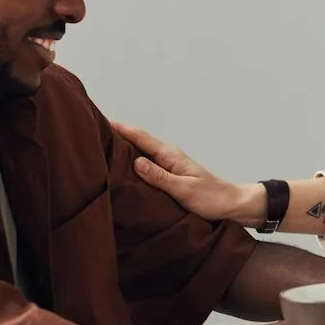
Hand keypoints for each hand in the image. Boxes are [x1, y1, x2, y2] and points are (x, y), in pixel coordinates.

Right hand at [112, 121, 260, 224]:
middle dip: (117, 135)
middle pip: (138, 142)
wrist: (231, 204)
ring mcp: (169, 165)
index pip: (140, 138)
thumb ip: (160, 177)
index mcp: (170, 156)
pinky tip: (123, 167)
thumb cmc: (210, 198)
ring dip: (124, 148)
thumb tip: (136, 162)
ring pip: (142, 152)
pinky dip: (133, 161)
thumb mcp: (183, 189)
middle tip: (93, 131)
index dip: (120, 129)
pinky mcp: (170, 174)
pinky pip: (147, 164)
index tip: (100, 120)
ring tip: (101, 146)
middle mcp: (168, 156)